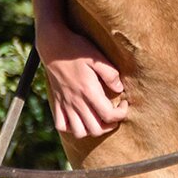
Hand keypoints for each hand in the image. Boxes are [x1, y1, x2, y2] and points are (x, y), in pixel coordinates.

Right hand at [37, 24, 125, 138]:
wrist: (53, 45)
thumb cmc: (77, 49)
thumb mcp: (97, 57)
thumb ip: (111, 74)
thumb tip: (120, 89)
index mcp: (89, 91)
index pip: (109, 115)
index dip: (121, 114)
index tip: (124, 103)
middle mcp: (76, 101)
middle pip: (96, 129)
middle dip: (110, 125)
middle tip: (114, 113)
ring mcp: (65, 104)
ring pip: (79, 132)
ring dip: (91, 130)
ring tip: (98, 119)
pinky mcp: (57, 103)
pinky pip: (62, 126)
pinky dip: (71, 128)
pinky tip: (80, 119)